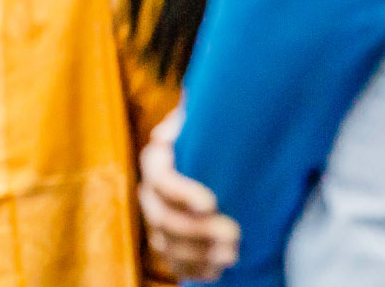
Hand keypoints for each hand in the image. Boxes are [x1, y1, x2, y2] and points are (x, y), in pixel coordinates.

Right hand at [138, 107, 238, 281]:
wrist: (221, 153)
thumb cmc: (215, 129)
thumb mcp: (207, 115)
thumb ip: (194, 114)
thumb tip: (174, 126)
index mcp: (156, 159)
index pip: (160, 178)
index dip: (182, 193)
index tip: (211, 203)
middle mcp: (151, 192)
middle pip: (163, 218)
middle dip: (197, 231)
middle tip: (234, 234)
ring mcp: (158, 220)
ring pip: (167, 244)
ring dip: (198, 254)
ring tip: (232, 255)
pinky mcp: (170, 242)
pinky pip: (173, 261)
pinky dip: (194, 269)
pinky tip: (217, 271)